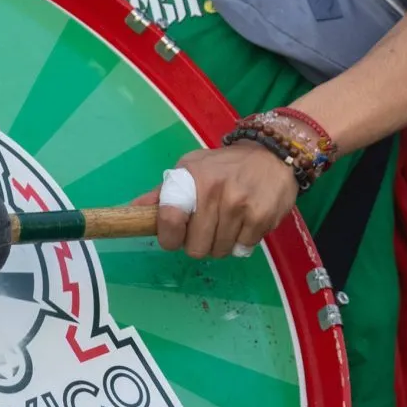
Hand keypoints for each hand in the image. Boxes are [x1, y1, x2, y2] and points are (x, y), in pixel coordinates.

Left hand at [133, 143, 299, 259]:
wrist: (274, 155)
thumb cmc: (226, 165)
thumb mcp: (192, 168)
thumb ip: (164, 192)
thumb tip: (132, 209)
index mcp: (193, 178)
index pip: (169, 219)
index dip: (169, 238)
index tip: (174, 237)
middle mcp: (215, 191)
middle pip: (195, 247)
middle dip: (199, 243)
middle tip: (208, 227)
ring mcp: (240, 205)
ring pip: (219, 251)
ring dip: (222, 244)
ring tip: (228, 223)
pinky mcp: (261, 218)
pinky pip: (242, 249)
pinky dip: (242, 242)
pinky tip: (246, 222)